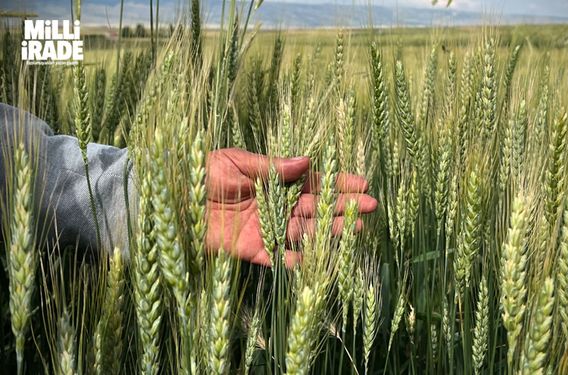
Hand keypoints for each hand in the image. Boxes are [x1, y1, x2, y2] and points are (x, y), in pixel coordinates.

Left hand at [205, 148, 377, 266]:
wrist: (168, 202)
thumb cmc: (198, 174)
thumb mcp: (234, 162)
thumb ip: (270, 167)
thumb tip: (307, 161)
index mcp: (271, 180)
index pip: (312, 181)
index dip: (337, 182)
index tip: (362, 183)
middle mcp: (273, 206)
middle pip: (314, 208)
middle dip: (342, 207)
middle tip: (370, 207)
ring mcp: (264, 228)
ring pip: (303, 232)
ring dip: (328, 232)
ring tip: (354, 230)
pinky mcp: (250, 249)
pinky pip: (278, 257)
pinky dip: (296, 260)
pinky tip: (317, 260)